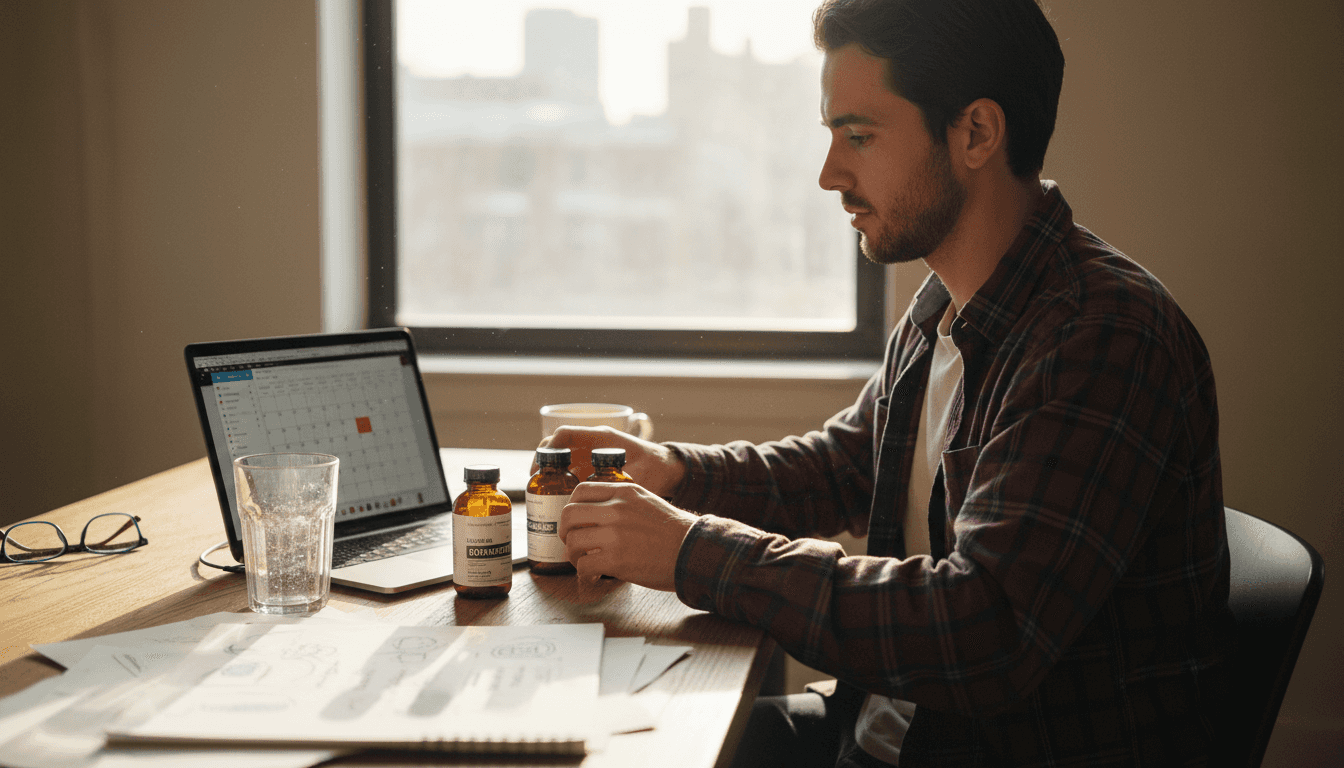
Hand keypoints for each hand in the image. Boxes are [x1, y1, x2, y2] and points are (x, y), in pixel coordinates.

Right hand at [540, 426, 685, 495]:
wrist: (666, 470)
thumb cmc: (656, 467)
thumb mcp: (641, 474)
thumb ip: (625, 482)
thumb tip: (609, 496)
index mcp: (600, 437)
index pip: (565, 434)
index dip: (549, 448)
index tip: (540, 468)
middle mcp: (591, 444)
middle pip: (556, 446)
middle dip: (541, 463)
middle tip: (535, 487)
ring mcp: (589, 456)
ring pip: (560, 460)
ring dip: (548, 475)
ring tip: (542, 497)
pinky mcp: (590, 469)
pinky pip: (568, 472)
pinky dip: (559, 484)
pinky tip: (557, 503)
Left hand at [559, 482, 696, 589]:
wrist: (693, 550)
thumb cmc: (672, 531)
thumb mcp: (646, 501)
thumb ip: (621, 501)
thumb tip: (595, 513)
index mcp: (624, 491)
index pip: (580, 491)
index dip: (571, 507)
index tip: (575, 521)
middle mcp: (616, 509)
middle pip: (569, 515)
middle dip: (565, 532)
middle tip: (571, 543)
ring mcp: (615, 534)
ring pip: (573, 541)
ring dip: (573, 556)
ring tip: (585, 563)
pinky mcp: (616, 560)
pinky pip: (584, 566)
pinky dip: (584, 574)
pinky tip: (593, 576)